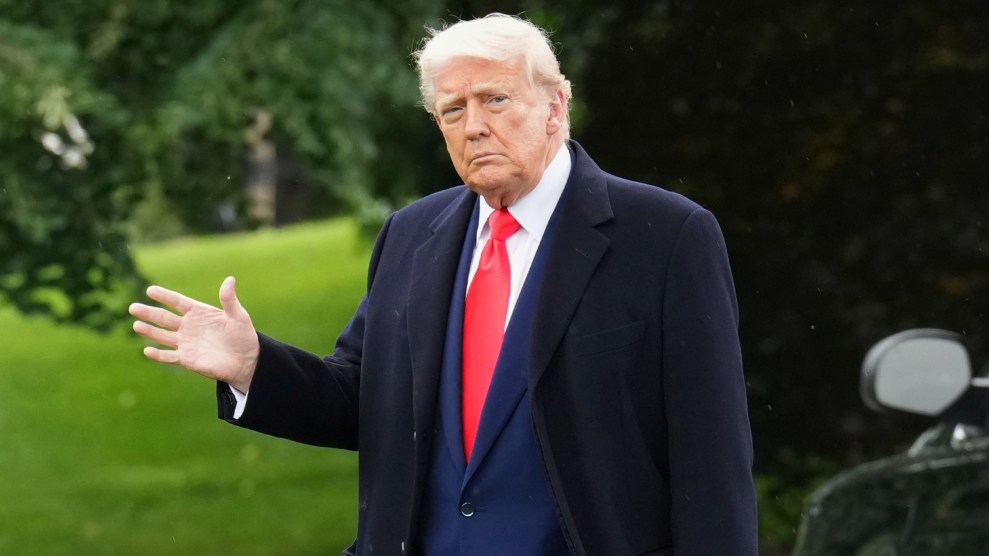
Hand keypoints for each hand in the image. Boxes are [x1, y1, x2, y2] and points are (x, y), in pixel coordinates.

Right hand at [129, 276, 259, 392]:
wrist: (246, 360)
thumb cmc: (243, 335)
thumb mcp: (238, 316)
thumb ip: (229, 299)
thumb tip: (230, 279)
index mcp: (199, 312)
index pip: (178, 302)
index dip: (165, 296)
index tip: (150, 290)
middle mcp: (189, 326)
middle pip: (165, 318)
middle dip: (149, 313)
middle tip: (133, 307)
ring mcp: (186, 343)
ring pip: (163, 336)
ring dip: (149, 331)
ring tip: (136, 325)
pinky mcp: (187, 359)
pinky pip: (169, 356)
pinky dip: (158, 355)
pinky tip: (147, 350)